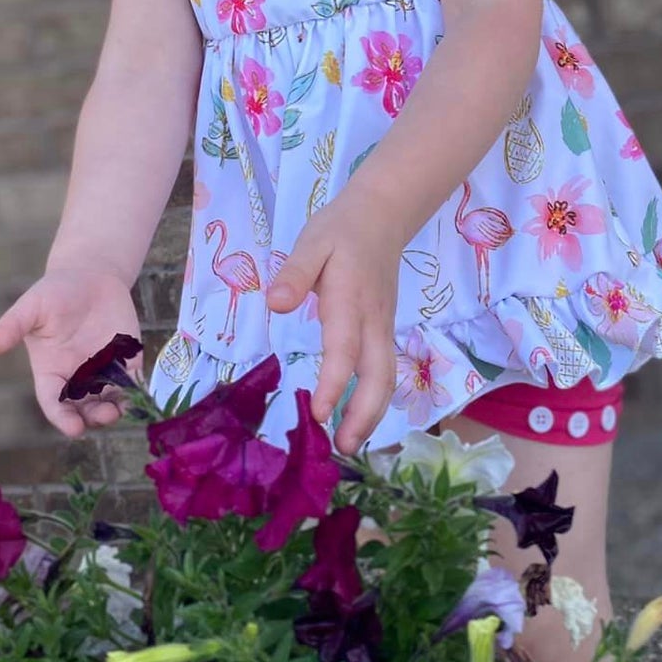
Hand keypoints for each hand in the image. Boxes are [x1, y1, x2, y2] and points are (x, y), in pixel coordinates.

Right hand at [0, 266, 142, 440]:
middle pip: (83, 408)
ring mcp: (103, 371)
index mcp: (51, 372)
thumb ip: (13, 326)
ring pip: (109, 401)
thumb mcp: (32, 306)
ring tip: (121, 409)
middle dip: (93, 417)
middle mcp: (77, 378)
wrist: (90, 276)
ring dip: (115, 409)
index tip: (73, 428)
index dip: (62, 418)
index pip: (54, 402)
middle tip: (105, 416)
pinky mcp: (126, 361)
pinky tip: (141, 395)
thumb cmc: (55, 292)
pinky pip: (132, 383)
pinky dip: (136, 392)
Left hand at [266, 200, 397, 455]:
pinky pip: (385, 369)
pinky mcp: (384, 329)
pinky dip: (376, 398)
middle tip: (343, 447)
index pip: (344, 350)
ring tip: (350, 442)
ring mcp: (383, 326)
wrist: (384, 214)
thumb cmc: (341, 230)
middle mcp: (373, 320)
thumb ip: (294, 273)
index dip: (333, 385)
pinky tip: (359, 416)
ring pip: (387, 377)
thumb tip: (275, 304)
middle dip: (365, 414)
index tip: (317, 414)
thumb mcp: (311, 242)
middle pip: (379, 375)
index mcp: (350, 300)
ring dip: (373, 413)